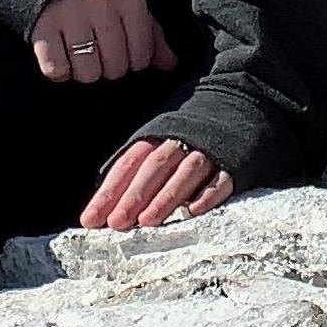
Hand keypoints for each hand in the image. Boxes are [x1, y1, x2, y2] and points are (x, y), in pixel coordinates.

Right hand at [29, 0, 177, 84]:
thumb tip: (170, 65)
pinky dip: (59, 70)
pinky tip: (62, 52)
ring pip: (87, 73)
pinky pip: (56, 70)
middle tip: (101, 48)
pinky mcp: (42, 25)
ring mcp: (70, 14)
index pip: (142, 53)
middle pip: (115, 68)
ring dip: (85, 69)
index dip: (135, 58)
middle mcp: (101, 2)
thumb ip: (151, 32)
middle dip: (110, 65)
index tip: (125, 47)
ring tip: (82, 50)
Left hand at [79, 136, 233, 230]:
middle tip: (116, 223)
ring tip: (148, 221)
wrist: (237, 103)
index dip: (109, 191)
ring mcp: (207, 150)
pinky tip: (193, 211)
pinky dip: (208, 194)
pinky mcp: (233, 162)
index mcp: (156, 136)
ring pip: (185, 172)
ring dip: (166, 196)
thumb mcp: (157, 142)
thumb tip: (102, 207)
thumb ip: (133, 171)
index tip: (90, 219)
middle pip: (154, 166)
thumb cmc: (186, 135)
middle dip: (134, 195)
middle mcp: (179, 140)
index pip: (129, 163)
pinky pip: (220, 179)